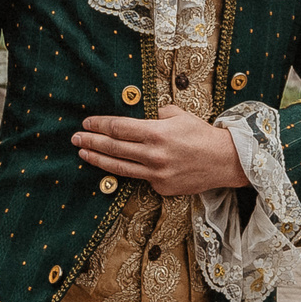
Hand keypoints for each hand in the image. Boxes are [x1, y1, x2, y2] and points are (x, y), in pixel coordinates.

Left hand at [75, 105, 249, 196]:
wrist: (225, 161)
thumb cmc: (202, 135)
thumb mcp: (179, 115)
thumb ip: (156, 114)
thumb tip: (142, 115)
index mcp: (156, 133)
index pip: (118, 128)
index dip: (99, 125)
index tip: (87, 122)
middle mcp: (153, 154)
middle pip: (113, 148)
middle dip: (91, 141)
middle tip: (75, 138)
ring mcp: (156, 174)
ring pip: (119, 167)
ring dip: (98, 159)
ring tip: (83, 153)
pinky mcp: (161, 187)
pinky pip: (140, 177)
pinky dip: (129, 170)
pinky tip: (116, 165)